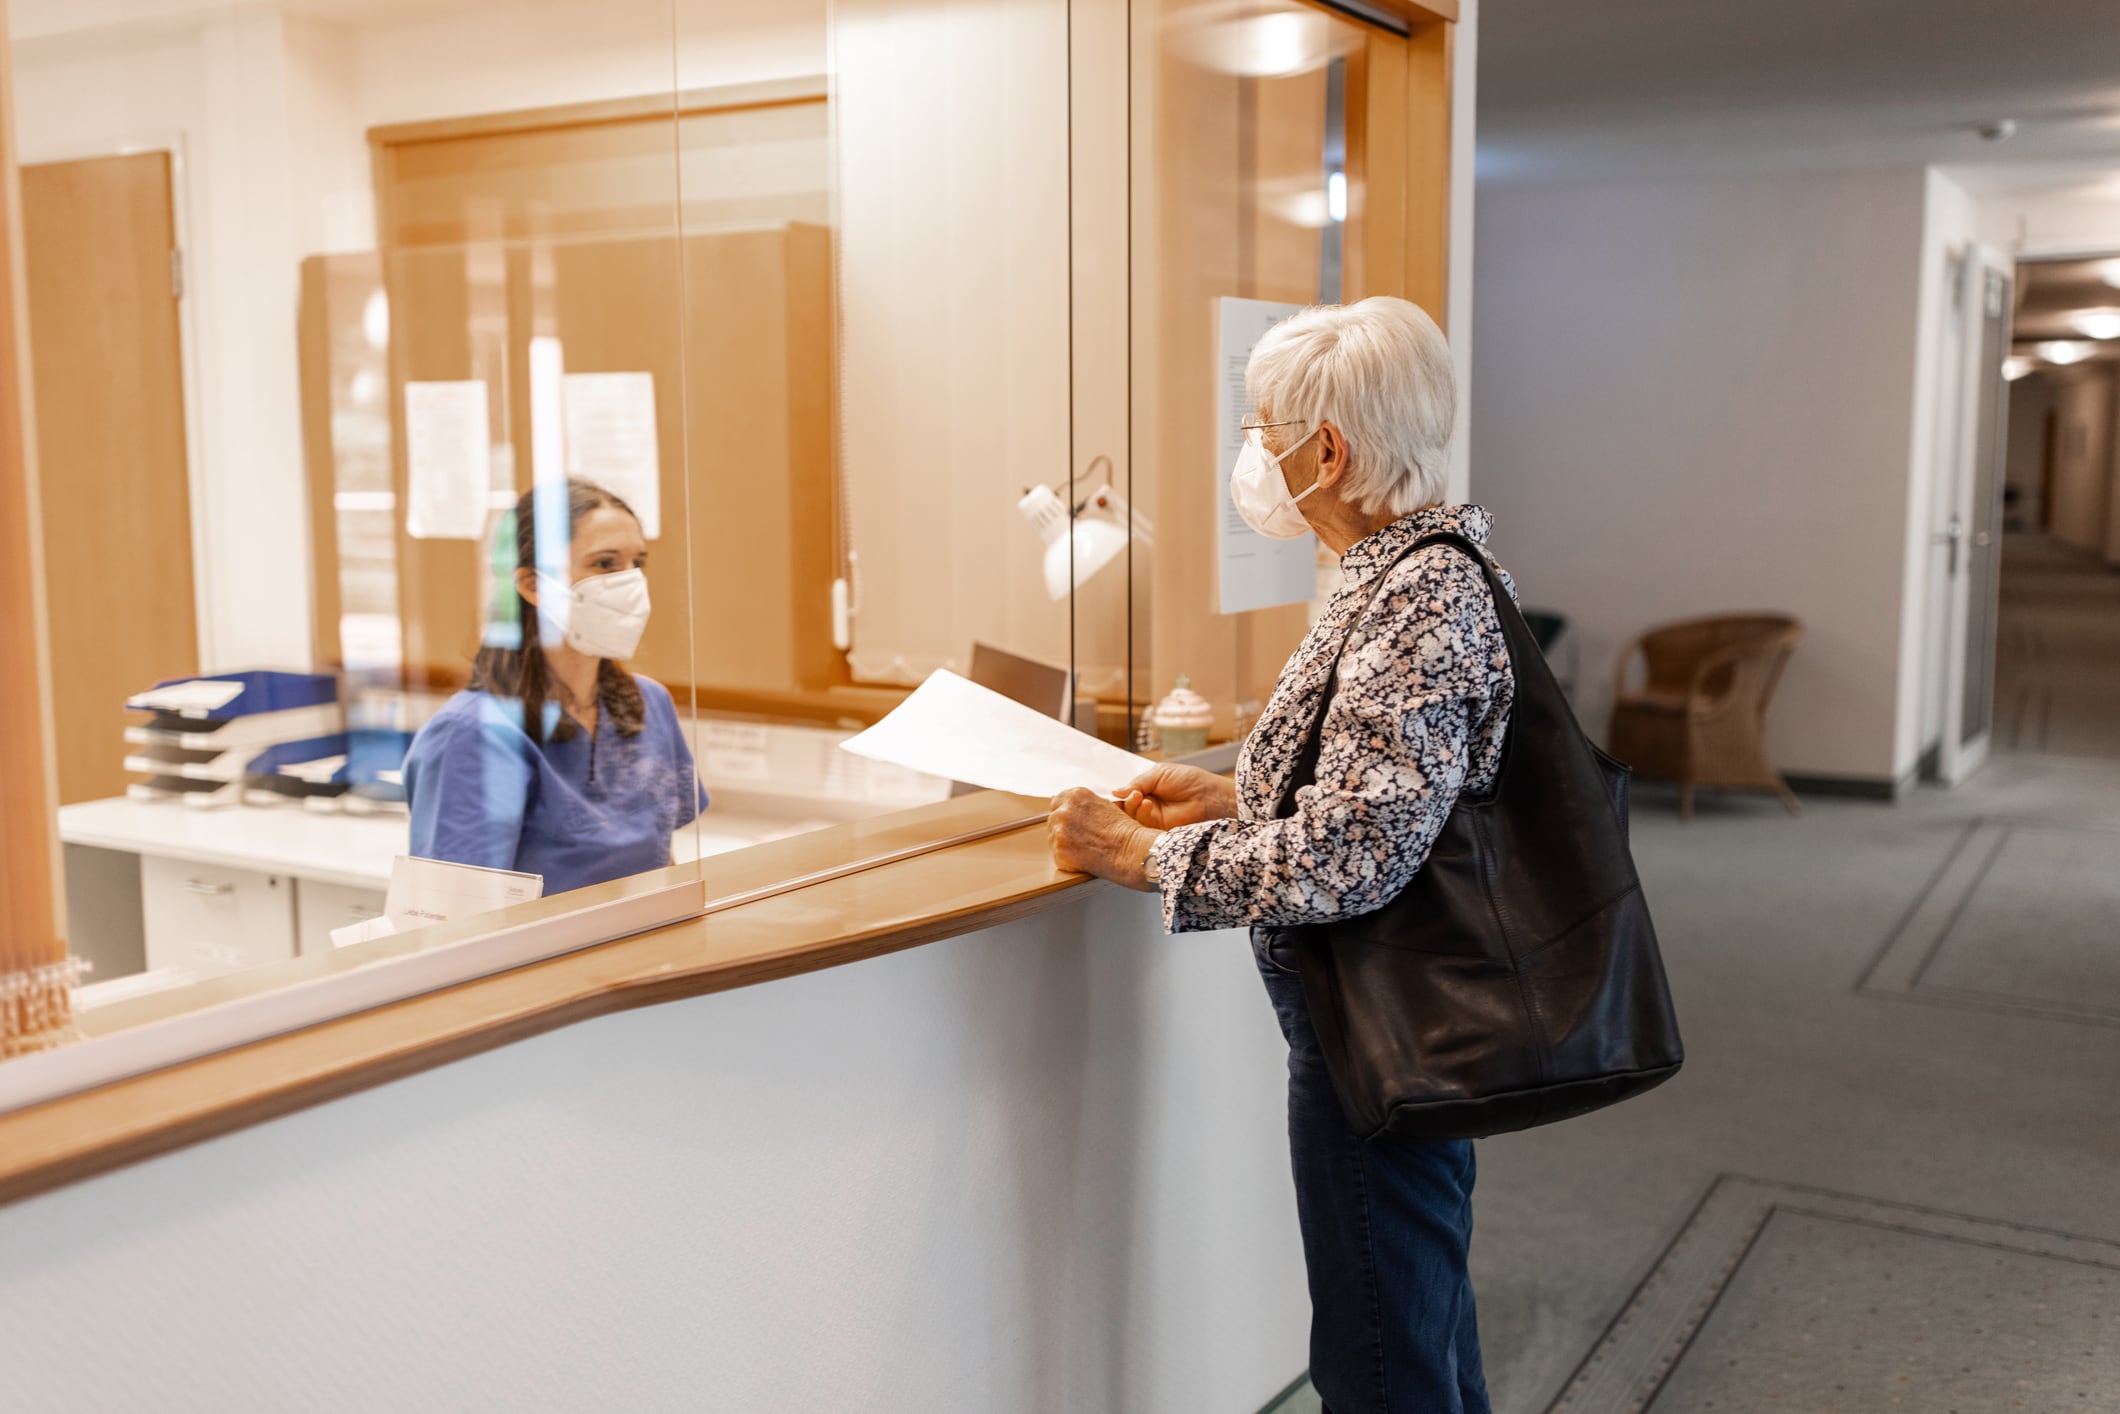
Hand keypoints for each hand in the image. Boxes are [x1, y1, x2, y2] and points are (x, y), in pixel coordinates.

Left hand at [1049, 787, 1156, 890]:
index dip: (1065, 814)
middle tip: (1082, 838)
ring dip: (1065, 844)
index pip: (1057, 802)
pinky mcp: (1059, 850)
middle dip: (1064, 829)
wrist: (1129, 849)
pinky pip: (1058, 856)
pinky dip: (1068, 859)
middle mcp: (1064, 810)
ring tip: (1085, 848)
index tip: (1072, 822)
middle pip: (1053, 820)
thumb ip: (1084, 804)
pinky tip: (1083, 857)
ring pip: (1053, 838)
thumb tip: (1069, 806)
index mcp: (1075, 796)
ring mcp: (1059, 830)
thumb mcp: (1103, 805)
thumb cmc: (1122, 830)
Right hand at [1111, 763, 1237, 829]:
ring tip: (1139, 797)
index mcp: (1147, 792)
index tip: (1114, 793)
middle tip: (1131, 794)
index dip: (1119, 796)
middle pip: (1125, 809)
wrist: (1210, 796)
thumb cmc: (1189, 781)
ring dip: (1132, 807)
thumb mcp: (1160, 774)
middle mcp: (1147, 807)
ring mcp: (1152, 821)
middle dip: (1125, 802)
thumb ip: (1138, 782)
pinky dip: (1141, 814)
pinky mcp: (1158, 832)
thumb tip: (1114, 791)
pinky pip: (1142, 827)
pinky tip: (1147, 805)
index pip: (1126, 796)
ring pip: (1131, 819)